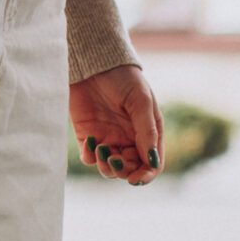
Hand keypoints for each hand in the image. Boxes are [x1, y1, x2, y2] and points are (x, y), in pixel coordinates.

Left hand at [70, 63, 162, 184]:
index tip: (135, 178)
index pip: (151, 163)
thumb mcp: (140, 101)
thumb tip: (151, 160)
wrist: (93, 62)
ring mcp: (108, 138)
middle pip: (130, 169)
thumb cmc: (123, 78)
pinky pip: (90, 157)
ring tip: (103, 151)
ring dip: (107, 167)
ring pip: (110, 168)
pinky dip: (90, 157)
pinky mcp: (88, 136)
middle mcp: (129, 139)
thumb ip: (146, 130)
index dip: (145, 175)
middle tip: (114, 159)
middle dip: (123, 171)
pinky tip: (91, 143)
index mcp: (148, 132)